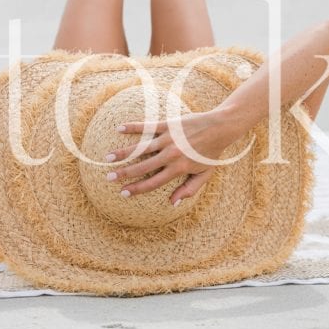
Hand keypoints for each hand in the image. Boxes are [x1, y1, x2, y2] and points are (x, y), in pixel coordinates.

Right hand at [104, 108, 240, 205]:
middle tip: (109, 178)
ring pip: (141, 148)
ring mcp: (168, 139)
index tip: (123, 193)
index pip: (153, 182)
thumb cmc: (211, 153)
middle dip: (124, 174)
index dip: (137, 189)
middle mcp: (170, 155)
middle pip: (142, 167)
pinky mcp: (169, 125)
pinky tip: (119, 128)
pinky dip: (133, 127)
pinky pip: (148, 126)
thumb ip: (189, 189)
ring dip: (123, 153)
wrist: (220, 128)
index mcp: (178, 169)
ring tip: (107, 158)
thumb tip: (173, 203)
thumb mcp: (204, 175)